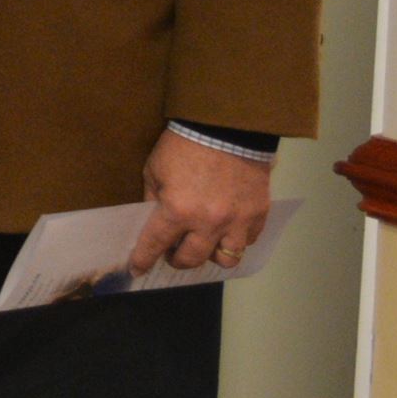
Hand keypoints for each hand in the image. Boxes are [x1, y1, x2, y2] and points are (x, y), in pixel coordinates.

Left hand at [131, 128, 275, 272]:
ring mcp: (237, 221)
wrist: (227, 128)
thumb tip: (151, 220)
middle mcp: (208, 222)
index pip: (155, 245)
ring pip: (225, 259)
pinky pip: (248, 241)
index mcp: (177, 210)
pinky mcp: (258, 214)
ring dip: (210, 255)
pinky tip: (227, 231)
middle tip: (173, 252)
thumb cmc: (184, 146)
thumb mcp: (155, 170)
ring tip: (203, 244)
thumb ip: (152, 198)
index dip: (144, 260)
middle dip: (177, 260)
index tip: (138, 269)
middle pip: (192, 259)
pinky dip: (236, 240)